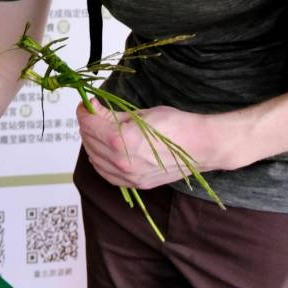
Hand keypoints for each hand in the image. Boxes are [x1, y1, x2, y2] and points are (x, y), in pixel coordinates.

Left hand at [76, 100, 227, 188]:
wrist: (202, 146)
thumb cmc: (177, 125)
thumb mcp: (140, 114)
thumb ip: (113, 115)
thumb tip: (93, 109)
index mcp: (121, 141)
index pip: (89, 124)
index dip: (84, 110)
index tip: (88, 103)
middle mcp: (121, 162)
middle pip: (89, 140)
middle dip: (88, 124)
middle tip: (94, 113)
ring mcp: (129, 176)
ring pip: (94, 158)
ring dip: (92, 142)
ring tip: (100, 129)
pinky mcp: (136, 184)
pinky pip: (106, 174)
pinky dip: (100, 161)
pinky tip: (104, 150)